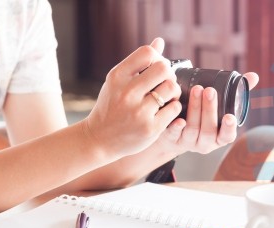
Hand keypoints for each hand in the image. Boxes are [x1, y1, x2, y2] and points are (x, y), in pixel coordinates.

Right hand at [83, 39, 181, 158]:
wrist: (99, 139)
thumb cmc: (111, 106)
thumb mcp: (117, 82)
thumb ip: (138, 63)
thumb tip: (159, 42)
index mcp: (117, 77)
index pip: (147, 53)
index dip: (158, 57)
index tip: (157, 68)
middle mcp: (127, 93)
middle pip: (163, 69)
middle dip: (169, 74)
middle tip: (165, 83)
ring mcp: (139, 112)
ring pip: (172, 88)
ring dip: (174, 91)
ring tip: (167, 97)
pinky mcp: (150, 128)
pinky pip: (175, 109)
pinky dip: (173, 108)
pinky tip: (165, 111)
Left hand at [156, 72, 258, 154]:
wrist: (174, 134)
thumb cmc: (202, 117)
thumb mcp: (219, 108)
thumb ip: (236, 93)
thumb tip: (253, 76)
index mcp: (219, 137)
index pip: (227, 136)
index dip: (229, 128)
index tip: (229, 116)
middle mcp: (205, 143)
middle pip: (208, 130)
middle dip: (209, 110)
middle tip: (209, 91)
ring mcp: (188, 142)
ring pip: (193, 129)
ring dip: (195, 109)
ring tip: (196, 90)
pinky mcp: (172, 140)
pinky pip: (174, 135)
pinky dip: (177, 127)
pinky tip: (179, 118)